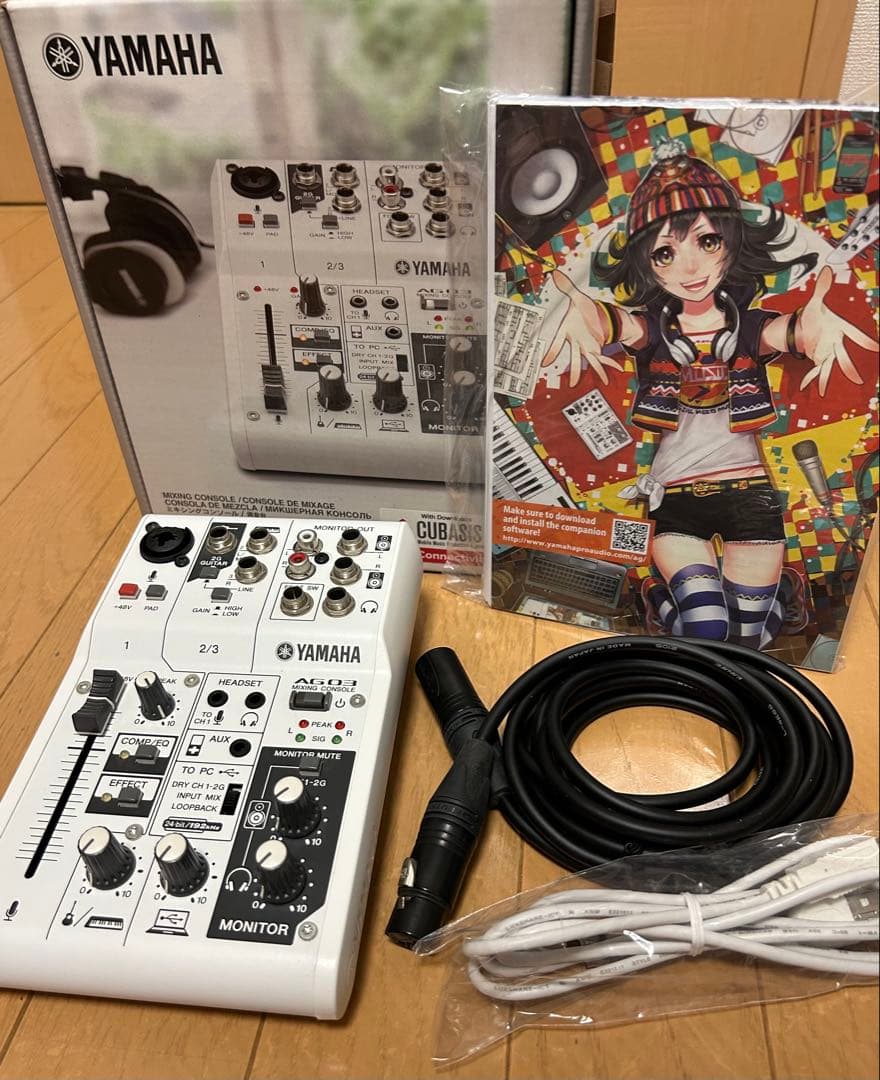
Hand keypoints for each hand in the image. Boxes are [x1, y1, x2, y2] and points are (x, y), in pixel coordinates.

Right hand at [541, 270, 623, 387]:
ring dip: (595, 372)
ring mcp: (586, 346)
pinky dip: (609, 363)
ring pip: (589, 362)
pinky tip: (615, 368)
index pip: (557, 343)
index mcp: (568, 331)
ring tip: (600, 381)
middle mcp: (576, 342)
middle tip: (571, 383)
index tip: (545, 363)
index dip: (552, 352)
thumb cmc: (581, 309)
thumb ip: (567, 287)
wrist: (591, 314)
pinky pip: (602, 357)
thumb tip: (556, 273)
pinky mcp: (595, 347)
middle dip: (574, 370)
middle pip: (575, 358)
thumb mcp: (577, 297)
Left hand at [798, 266, 876, 394]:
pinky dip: (814, 378)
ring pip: (835, 366)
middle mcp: (837, 342)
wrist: (806, 325)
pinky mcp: (819, 358)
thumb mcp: (817, 301)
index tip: (876, 347)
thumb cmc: (817, 314)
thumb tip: (827, 272)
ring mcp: (829, 351)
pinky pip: (818, 370)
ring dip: (836, 377)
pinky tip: (811, 387)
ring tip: (839, 387)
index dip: (866, 341)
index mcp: (840, 328)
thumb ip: (823, 287)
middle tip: (859, 378)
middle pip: (847, 355)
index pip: (856, 334)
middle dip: (851, 366)